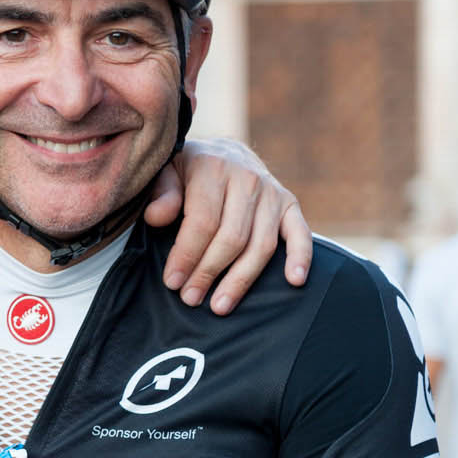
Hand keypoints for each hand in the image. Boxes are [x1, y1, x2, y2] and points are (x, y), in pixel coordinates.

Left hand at [145, 137, 311, 313]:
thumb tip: (157, 218)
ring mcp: (272, 192)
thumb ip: (162, 194)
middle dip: (208, 272)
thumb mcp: (166, 172)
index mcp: (213, 168)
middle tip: (190, 298)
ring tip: (220, 305)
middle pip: (231, 238)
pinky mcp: (289, 204)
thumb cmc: (187, 171)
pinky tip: (295, 280)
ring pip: (260, 245)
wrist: (222, 151)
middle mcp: (247, 179)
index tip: (172, 281)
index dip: (187, 255)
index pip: (202, 221)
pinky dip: (300, 257)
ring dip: (241, 280)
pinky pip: (300, 233)